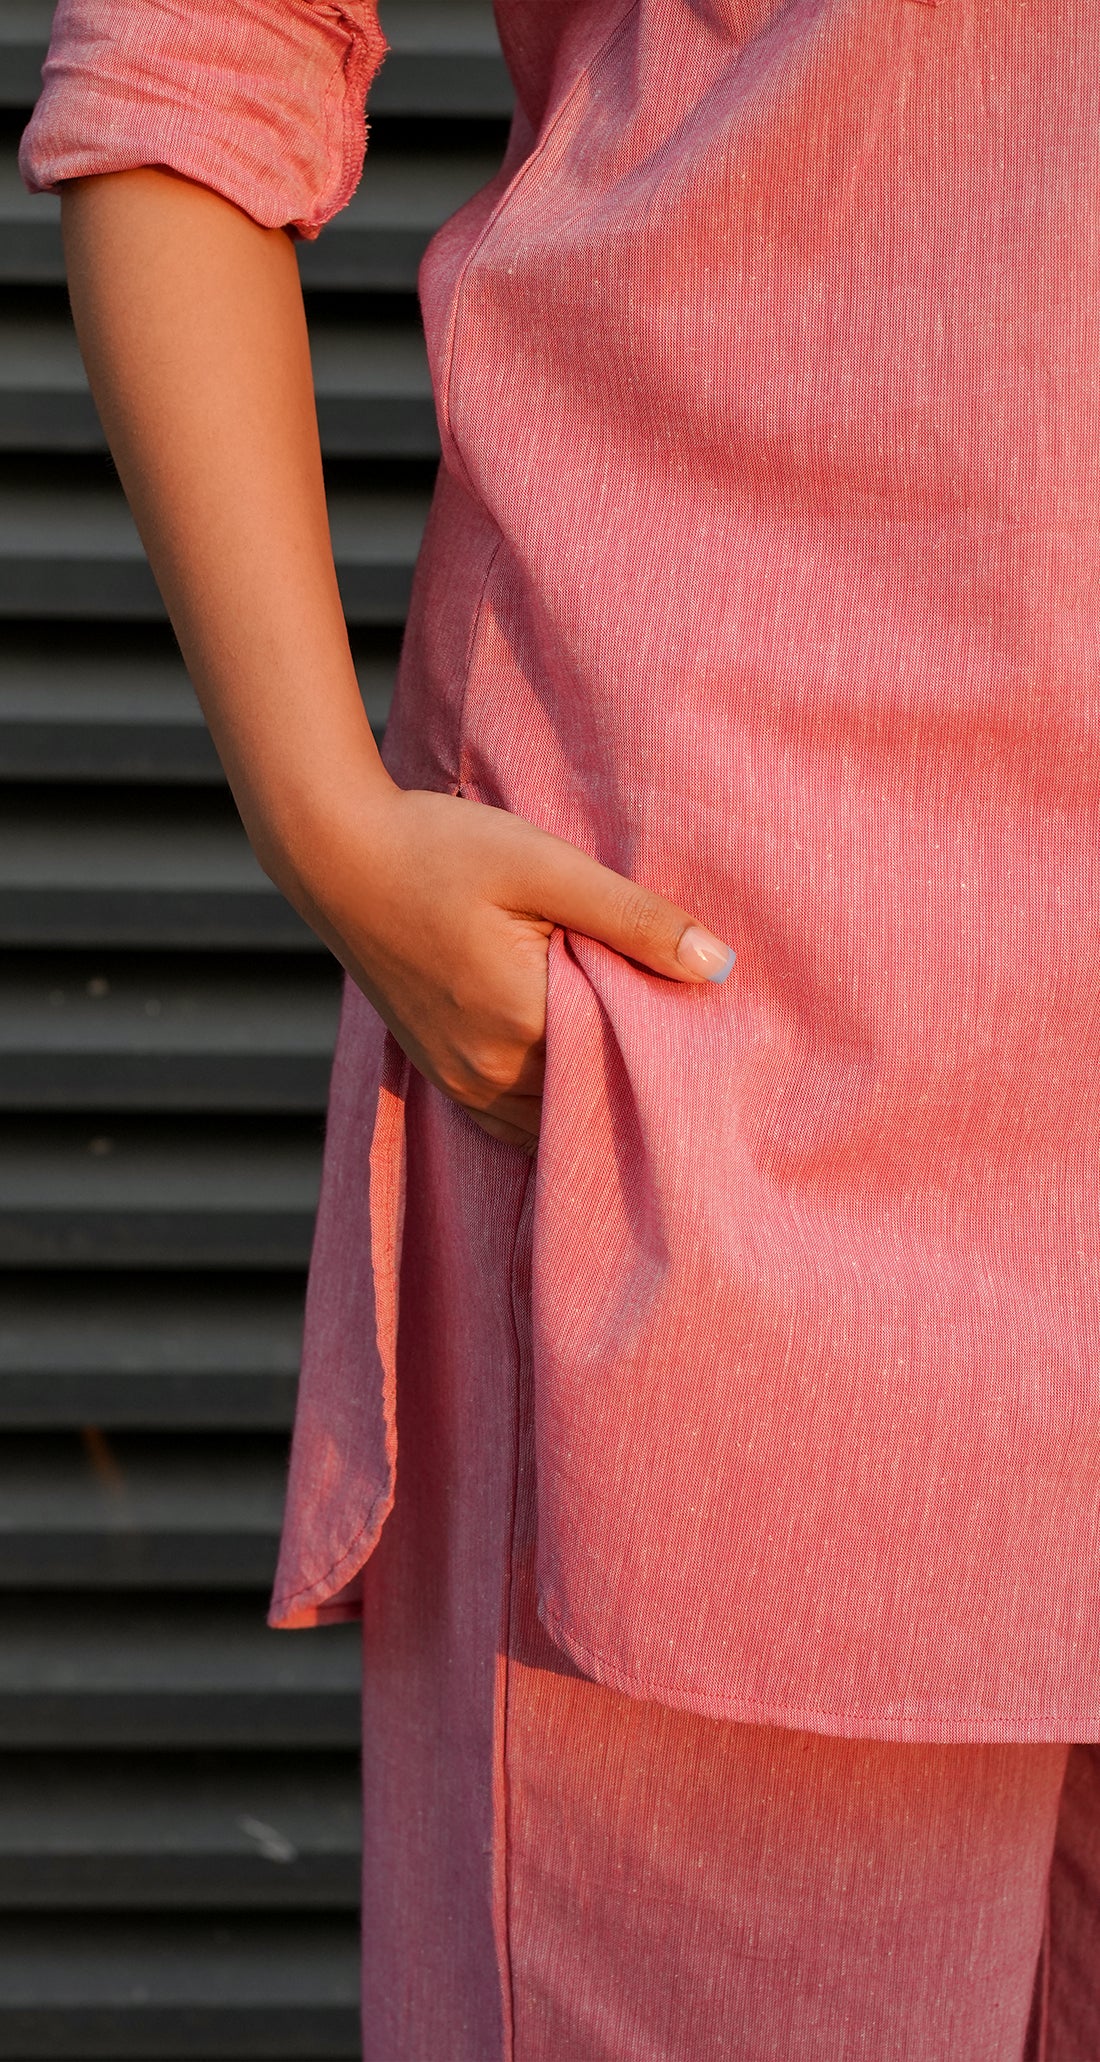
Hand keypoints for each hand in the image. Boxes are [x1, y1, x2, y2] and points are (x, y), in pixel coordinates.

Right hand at [277, 782, 735, 1152]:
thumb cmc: (440, 850)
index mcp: (524, 1024)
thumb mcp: (545, 865)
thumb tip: (720, 966)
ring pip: (553, 1118)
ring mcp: (460, 1080)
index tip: (709, 1028)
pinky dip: (550, 1106)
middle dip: (637, 1074)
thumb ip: (633, 917)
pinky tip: (577, 1069)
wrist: (336, 856)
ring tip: (632, 1048)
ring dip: (592, 1093)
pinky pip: (512, 1119)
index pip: (629, 1068)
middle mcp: (490, 1072)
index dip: (671, 1049)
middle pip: (593, 1098)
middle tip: (686, 1038)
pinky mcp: (440, 1073)